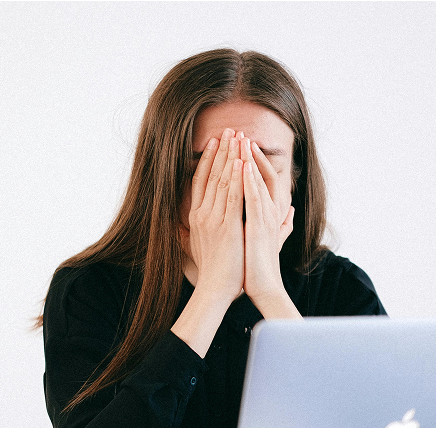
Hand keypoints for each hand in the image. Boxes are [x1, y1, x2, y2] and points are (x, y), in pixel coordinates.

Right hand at [182, 128, 244, 306]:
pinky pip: (233, 198)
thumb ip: (200, 228)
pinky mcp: (228, 228)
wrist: (215, 289)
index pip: (201, 181)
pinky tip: (242, 163)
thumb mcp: (200, 244)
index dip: (208, 159)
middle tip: (229, 129)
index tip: (215, 142)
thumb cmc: (212, 270)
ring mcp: (214, 220)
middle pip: (211, 175)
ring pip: (223, 182)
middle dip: (222, 151)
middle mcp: (202, 214)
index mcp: (196, 217)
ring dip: (231, 157)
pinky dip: (238, 179)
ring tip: (237, 138)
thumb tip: (194, 221)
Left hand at [240, 138, 297, 316]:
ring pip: (257, 182)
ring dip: (249, 160)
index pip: (262, 180)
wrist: (264, 288)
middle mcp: (270, 212)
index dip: (253, 161)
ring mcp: (266, 218)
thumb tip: (291, 212)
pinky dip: (248, 181)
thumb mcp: (270, 239)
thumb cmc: (261, 266)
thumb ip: (282, 224)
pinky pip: (253, 199)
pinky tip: (241, 166)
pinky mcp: (259, 227)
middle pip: (260, 175)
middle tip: (239, 132)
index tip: (241, 145)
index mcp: (269, 213)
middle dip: (249, 153)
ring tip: (240, 140)